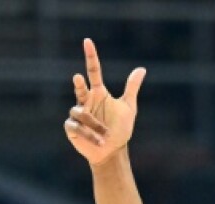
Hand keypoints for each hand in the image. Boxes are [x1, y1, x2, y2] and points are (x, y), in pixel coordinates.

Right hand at [65, 39, 146, 165]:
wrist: (112, 151)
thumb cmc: (119, 129)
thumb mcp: (129, 108)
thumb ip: (132, 88)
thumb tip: (142, 69)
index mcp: (99, 93)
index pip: (93, 71)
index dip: (91, 56)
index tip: (87, 41)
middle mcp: (86, 100)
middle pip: (80, 87)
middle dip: (79, 84)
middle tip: (79, 78)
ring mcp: (78, 113)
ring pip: (80, 111)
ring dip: (94, 124)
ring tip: (105, 135)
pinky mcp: (72, 127)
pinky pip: (77, 126)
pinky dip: (89, 134)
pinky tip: (99, 141)